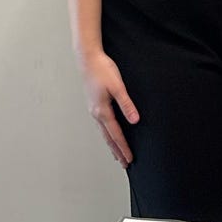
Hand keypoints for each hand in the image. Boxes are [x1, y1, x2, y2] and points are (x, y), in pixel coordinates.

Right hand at [80, 51, 139, 166]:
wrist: (87, 59)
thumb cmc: (102, 70)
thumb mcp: (118, 86)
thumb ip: (126, 104)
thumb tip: (135, 121)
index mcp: (102, 111)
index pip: (115, 135)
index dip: (123, 148)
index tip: (130, 159)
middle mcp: (96, 113)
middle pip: (108, 138)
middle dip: (117, 151)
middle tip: (125, 163)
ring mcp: (94, 109)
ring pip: (104, 132)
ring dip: (111, 144)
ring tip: (117, 154)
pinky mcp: (94, 104)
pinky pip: (101, 125)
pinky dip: (107, 134)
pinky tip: (109, 134)